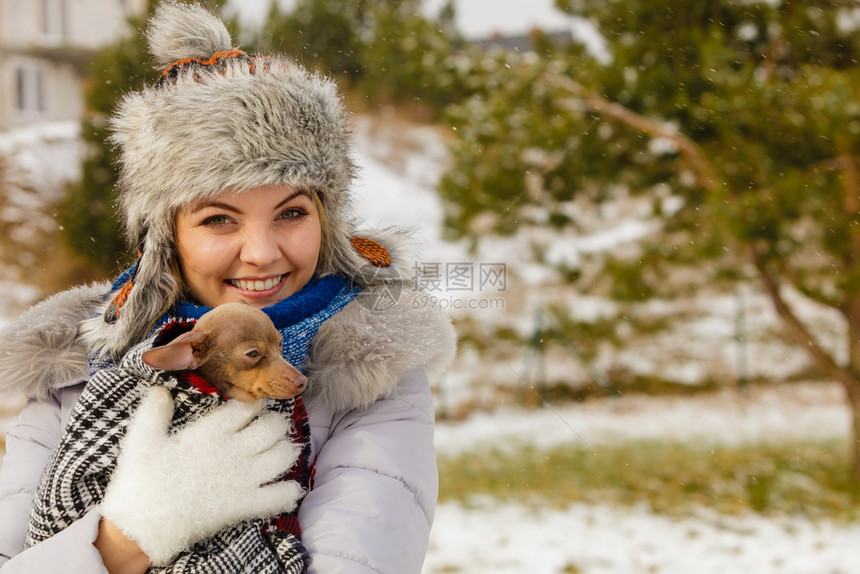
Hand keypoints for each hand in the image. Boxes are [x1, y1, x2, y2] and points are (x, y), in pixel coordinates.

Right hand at [101, 386, 302, 565]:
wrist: (143, 527)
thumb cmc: (141, 482)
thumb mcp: (141, 440)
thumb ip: (153, 412)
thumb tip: (159, 390)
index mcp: (210, 432)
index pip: (247, 407)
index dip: (255, 404)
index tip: (254, 406)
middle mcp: (233, 451)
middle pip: (273, 427)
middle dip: (276, 423)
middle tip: (272, 426)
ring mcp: (242, 478)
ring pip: (283, 456)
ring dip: (286, 451)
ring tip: (281, 450)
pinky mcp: (245, 505)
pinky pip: (280, 495)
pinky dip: (288, 490)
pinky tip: (286, 486)